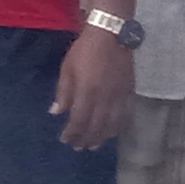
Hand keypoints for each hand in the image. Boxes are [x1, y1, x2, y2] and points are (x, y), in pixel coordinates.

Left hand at [54, 26, 134, 150]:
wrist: (111, 36)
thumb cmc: (84, 51)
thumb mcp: (66, 69)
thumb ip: (63, 93)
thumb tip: (56, 113)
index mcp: (87, 92)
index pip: (79, 120)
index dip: (72, 133)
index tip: (65, 140)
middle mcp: (104, 98)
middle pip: (96, 125)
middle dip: (86, 138)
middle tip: (78, 147)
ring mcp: (118, 96)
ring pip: (111, 123)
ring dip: (101, 137)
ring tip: (93, 145)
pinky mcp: (128, 92)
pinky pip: (122, 115)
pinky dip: (115, 126)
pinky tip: (109, 131)